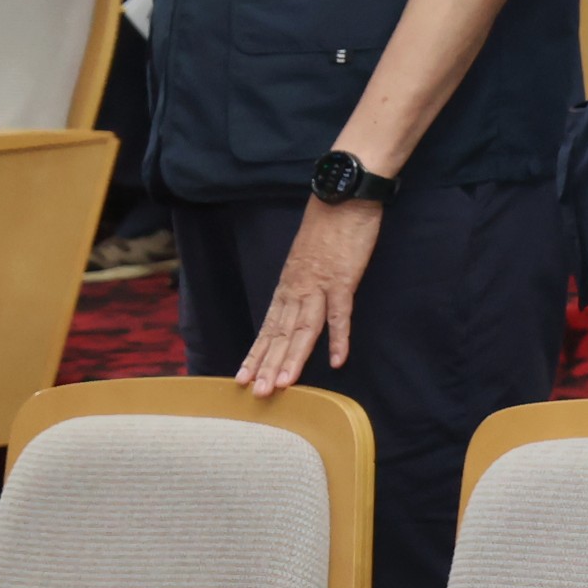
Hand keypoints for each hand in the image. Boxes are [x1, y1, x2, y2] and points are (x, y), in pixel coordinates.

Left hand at [237, 198, 384, 393]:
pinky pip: (341, 313)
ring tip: (281, 385)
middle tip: (256, 393)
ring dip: (293, 358)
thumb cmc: (329, 221)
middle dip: (268, 365)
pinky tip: (338, 360)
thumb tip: (302, 295)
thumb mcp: (308, 254)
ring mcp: (320, 285)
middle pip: (282, 333)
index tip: (242, 377)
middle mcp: (298, 288)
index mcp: (288, 284)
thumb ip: (304, 277)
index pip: (269, 326)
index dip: (256, 354)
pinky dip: (339, 337)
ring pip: (303, 329)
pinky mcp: (344, 279)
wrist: (344, 194)